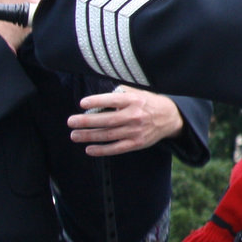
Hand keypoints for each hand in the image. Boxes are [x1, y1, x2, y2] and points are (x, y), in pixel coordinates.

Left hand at [70, 86, 184, 155]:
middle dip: (87, 121)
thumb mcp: (139, 93)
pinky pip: (116, 148)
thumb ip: (121, 92)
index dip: (97, 101)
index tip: (82, 103)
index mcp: (135, 101)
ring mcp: (136, 131)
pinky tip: (89, 149)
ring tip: (74, 135)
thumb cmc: (149, 104)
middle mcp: (135, 116)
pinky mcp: (136, 143)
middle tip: (71, 122)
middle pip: (107, 120)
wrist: (170, 118)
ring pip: (108, 135)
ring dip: (89, 136)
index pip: (113, 100)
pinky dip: (102, 150)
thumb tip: (101, 91)